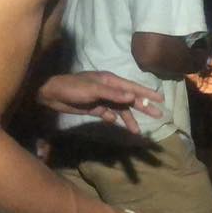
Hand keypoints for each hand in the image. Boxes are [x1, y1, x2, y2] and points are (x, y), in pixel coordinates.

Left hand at [37, 72, 163, 133]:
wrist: (50, 94)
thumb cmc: (72, 87)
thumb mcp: (93, 89)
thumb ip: (113, 94)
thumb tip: (132, 97)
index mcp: (111, 81)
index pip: (133, 88)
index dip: (147, 93)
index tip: (161, 99)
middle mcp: (110, 90)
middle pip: (131, 100)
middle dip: (144, 107)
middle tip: (158, 115)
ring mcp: (103, 99)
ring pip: (121, 110)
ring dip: (129, 119)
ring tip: (136, 131)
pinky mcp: (96, 108)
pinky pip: (109, 114)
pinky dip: (113, 119)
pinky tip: (114, 123)